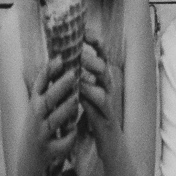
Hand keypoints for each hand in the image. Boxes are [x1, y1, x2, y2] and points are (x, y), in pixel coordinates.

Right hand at [29, 61, 79, 173]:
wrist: (30, 159)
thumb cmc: (39, 127)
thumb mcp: (39, 108)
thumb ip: (48, 89)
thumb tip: (60, 61)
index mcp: (34, 104)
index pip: (40, 84)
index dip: (49, 71)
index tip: (60, 58)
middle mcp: (35, 118)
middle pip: (47, 100)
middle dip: (59, 87)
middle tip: (73, 74)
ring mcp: (40, 134)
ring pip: (53, 121)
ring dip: (64, 110)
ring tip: (76, 99)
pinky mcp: (47, 150)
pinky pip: (60, 144)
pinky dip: (68, 138)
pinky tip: (75, 132)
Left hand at [79, 42, 123, 171]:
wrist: (110, 146)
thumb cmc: (96, 118)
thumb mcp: (87, 95)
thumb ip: (80, 79)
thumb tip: (65, 61)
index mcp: (103, 80)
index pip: (101, 55)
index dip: (95, 41)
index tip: (83, 29)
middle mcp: (108, 87)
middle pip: (103, 63)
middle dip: (91, 52)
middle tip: (78, 43)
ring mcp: (109, 100)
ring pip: (104, 79)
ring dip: (92, 69)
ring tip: (79, 60)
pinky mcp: (106, 115)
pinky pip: (100, 101)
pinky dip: (89, 93)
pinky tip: (79, 89)